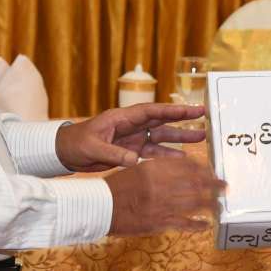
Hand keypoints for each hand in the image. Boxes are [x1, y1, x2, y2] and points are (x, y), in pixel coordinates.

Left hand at [56, 103, 206, 170]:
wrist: (65, 153)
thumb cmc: (76, 143)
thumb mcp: (93, 147)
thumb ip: (114, 153)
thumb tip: (135, 160)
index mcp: (123, 118)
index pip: (152, 112)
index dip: (172, 111)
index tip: (192, 110)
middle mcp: (132, 126)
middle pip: (162, 121)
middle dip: (183, 120)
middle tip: (205, 117)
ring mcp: (133, 138)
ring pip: (161, 137)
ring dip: (180, 138)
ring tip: (200, 138)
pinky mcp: (132, 150)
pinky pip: (153, 153)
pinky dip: (167, 156)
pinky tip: (181, 159)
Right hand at [106, 158, 225, 236]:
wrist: (101, 207)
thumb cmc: (118, 187)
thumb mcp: (138, 169)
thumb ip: (160, 168)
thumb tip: (184, 166)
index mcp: (155, 169)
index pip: (187, 166)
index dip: (203, 169)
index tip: (212, 171)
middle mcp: (161, 185)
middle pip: (195, 183)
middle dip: (213, 185)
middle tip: (225, 187)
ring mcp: (161, 205)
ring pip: (193, 203)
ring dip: (210, 204)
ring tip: (219, 205)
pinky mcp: (158, 222)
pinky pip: (183, 223)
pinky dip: (196, 225)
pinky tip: (206, 225)